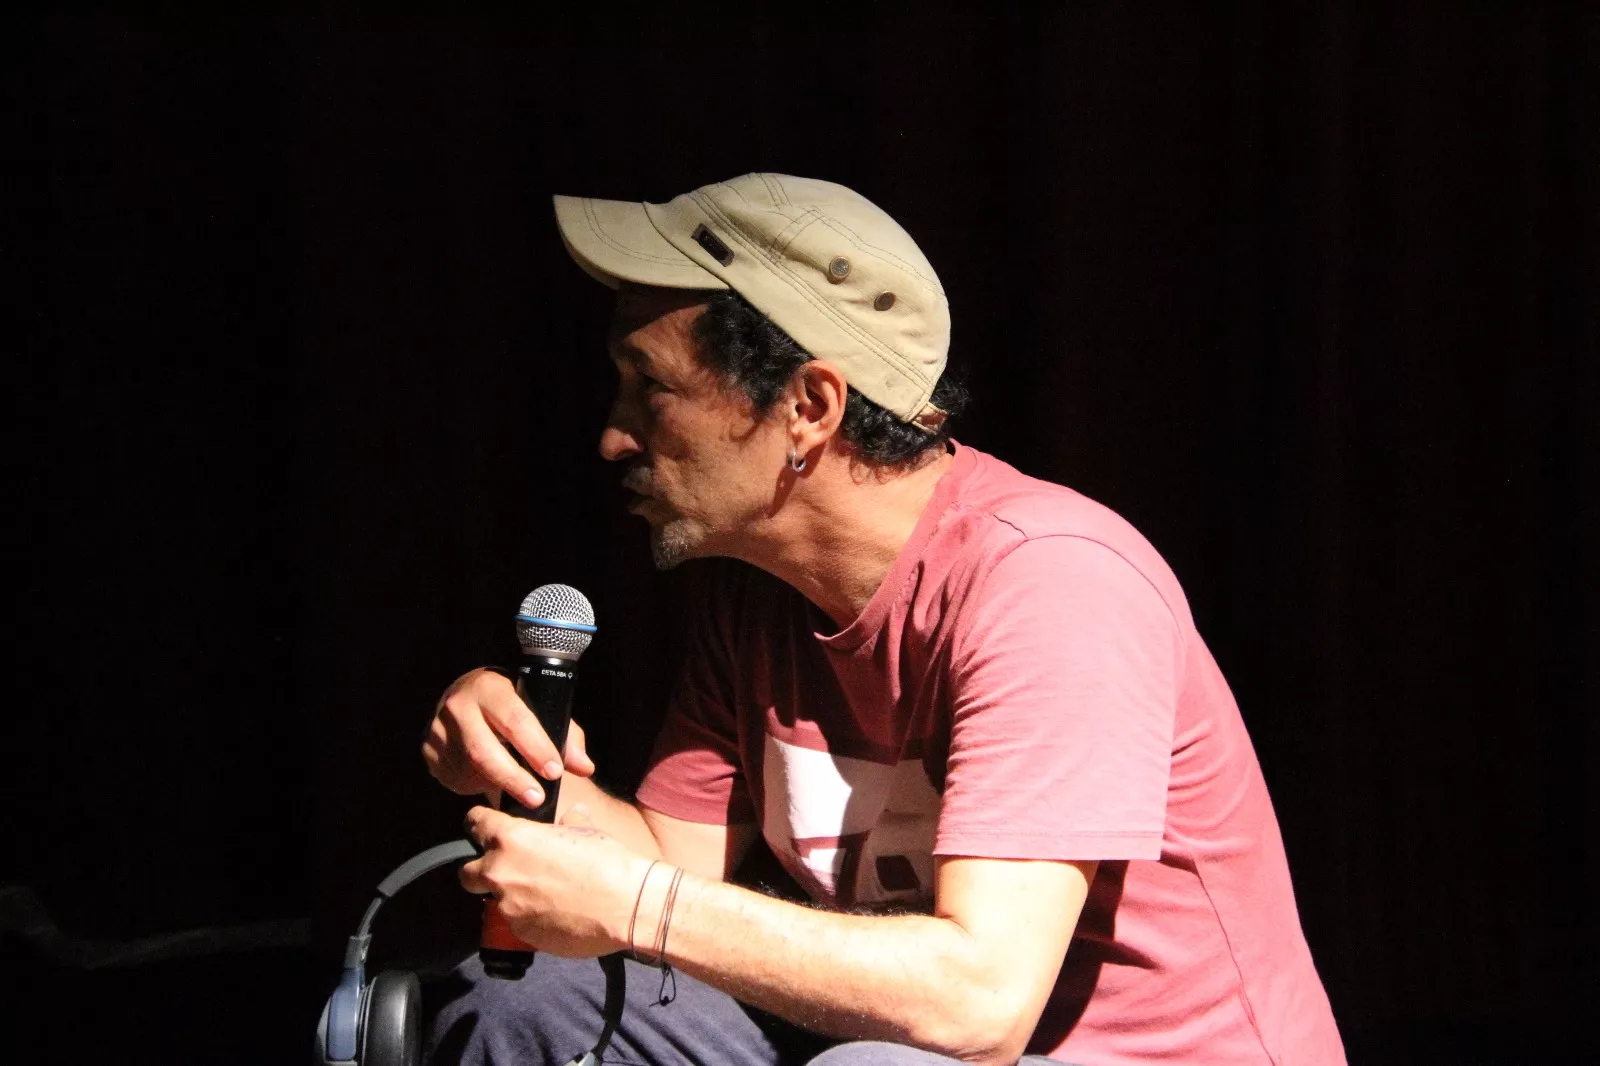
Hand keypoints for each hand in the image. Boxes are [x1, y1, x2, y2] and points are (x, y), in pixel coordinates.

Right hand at [423, 667, 595, 807]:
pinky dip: (476, 785)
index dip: (536, 748)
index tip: (554, 771)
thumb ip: (566, 737)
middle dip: (514, 779)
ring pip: (470, 770)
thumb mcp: (539, 709)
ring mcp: (437, 729)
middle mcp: (457, 705)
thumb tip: (584, 767)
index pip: (514, 719)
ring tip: (519, 788)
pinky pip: (454, 778)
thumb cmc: (512, 707)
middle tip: (538, 799)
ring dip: (496, 784)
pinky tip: (489, 781)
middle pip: (484, 751)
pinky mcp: (428, 751)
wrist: (469, 701)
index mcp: (489, 687)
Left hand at [459, 804, 650, 957]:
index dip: (480, 824)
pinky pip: (517, 924)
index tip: (485, 827)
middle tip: (506, 870)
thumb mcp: (585, 831)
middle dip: (481, 871)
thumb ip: (568, 822)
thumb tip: (572, 815)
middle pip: (467, 873)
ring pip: (495, 902)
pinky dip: (530, 918)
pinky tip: (555, 914)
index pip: (475, 824)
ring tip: (542, 896)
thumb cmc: (605, 861)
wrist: (624, 905)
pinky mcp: (522, 934)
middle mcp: (500, 873)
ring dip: (511, 898)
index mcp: (511, 839)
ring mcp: (508, 908)